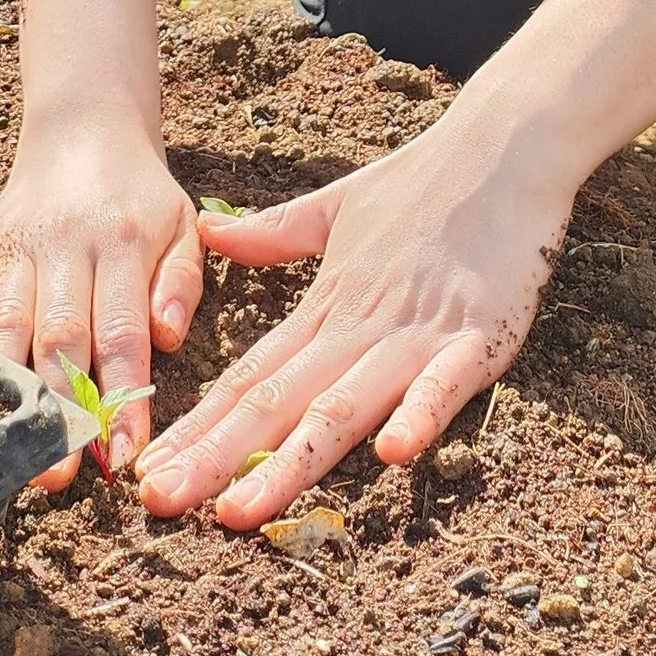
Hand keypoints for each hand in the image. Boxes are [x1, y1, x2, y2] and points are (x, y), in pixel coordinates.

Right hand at [0, 113, 202, 487]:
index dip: (122, 397)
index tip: (124, 455)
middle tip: (58, 475)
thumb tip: (166, 338)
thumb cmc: (140, 192)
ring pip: (8, 326)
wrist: (84, 124)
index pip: (124, 333)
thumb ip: (182, 283)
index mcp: (122, 245)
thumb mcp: (183, 224)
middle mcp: (66, 249)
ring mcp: (18, 250)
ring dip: (7, 391)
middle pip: (59, 337)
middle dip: (58, 409)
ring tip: (8, 453)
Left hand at [132, 114, 569, 528]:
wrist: (506, 145)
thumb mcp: (338, 205)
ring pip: (344, 408)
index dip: (199, 427)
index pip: (250, 376)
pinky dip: (419, 415)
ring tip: (240, 509)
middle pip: (280, 403)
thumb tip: (211, 231)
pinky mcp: (480, 336)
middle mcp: (362, 327)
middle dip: (218, 459)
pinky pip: (445, 384)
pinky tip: (390, 455)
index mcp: (328, 306)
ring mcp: (419, 335)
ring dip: (290, 462)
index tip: (149, 471)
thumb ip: (275, 232)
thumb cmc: (425, 180)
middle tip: (161, 502)